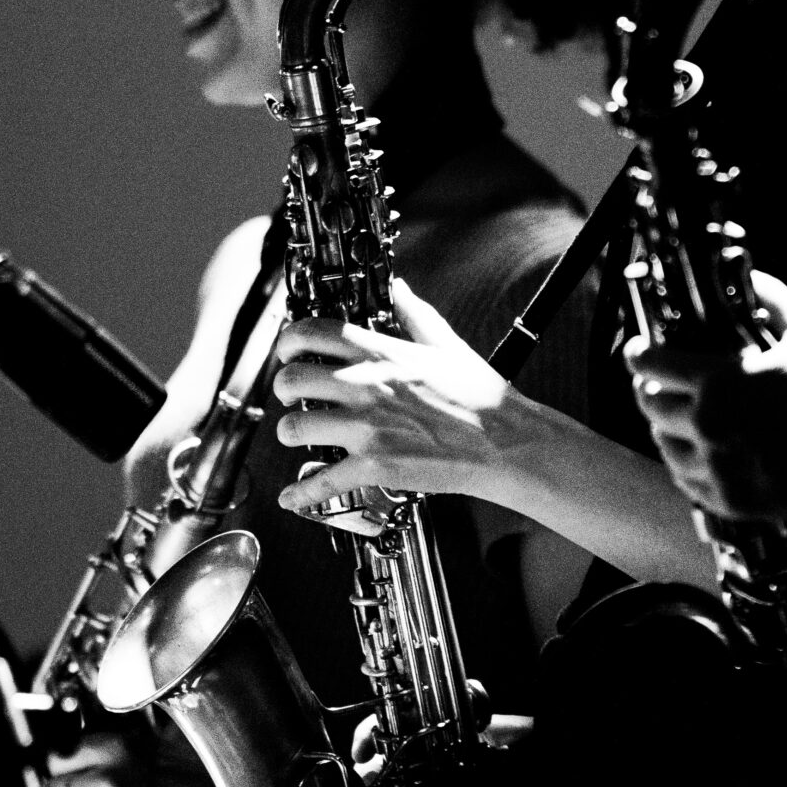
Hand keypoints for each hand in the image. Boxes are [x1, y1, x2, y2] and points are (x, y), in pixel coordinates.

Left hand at [273, 279, 523, 515]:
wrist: (504, 442)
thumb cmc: (480, 395)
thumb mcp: (447, 344)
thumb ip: (415, 314)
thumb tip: (400, 289)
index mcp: (382, 353)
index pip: (314, 332)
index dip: (288, 340)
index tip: (286, 350)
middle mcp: (367, 386)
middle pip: (292, 379)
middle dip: (282, 388)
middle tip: (288, 395)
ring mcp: (368, 428)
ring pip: (295, 428)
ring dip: (291, 433)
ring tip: (299, 436)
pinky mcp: (375, 466)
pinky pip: (322, 482)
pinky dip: (301, 493)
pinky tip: (291, 496)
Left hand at [627, 270, 786, 527]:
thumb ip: (775, 300)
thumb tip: (752, 274)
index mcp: (720, 382)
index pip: (651, 365)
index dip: (638, 353)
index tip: (637, 350)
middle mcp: (708, 426)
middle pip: (649, 405)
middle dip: (648, 389)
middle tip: (656, 383)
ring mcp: (715, 467)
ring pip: (663, 444)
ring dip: (664, 427)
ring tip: (677, 417)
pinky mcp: (725, 498)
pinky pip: (685, 478)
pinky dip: (685, 461)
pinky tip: (697, 450)